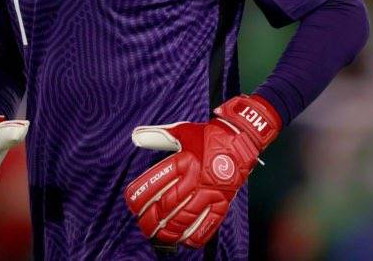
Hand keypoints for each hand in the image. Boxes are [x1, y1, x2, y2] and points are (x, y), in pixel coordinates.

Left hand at [124, 94, 280, 248]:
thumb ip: (157, 136)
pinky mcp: (224, 200)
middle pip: (169, 204)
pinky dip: (197, 234)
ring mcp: (211, 190)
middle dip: (153, 219)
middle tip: (144, 225)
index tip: (133, 204)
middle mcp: (197, 177)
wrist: (240, 138)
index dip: (142, 195)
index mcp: (185, 159)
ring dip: (170, 230)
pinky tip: (184, 241)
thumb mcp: (182, 132)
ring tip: (159, 236)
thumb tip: (136, 136)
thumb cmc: (207, 136)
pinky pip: (210, 222)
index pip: (157, 182)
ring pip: (187, 216)